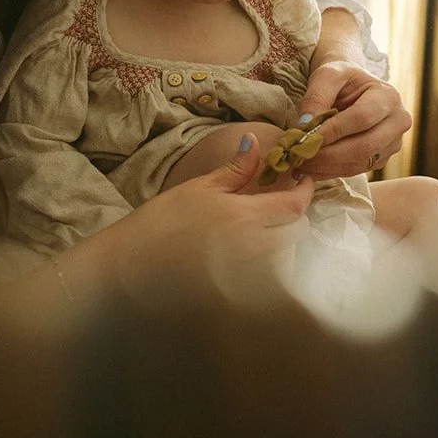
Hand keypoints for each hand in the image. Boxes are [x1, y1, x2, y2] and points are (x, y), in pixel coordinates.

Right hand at [131, 132, 313, 267]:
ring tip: (256, 228)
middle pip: (298, 232)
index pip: (295, 206)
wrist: (133, 266)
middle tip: (275, 203)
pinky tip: (243, 254)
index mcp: (245, 217)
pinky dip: (267, 263)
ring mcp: (251, 275)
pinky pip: (270, 277)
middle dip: (294, 215)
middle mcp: (255, 249)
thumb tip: (256, 142)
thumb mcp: (198, 188)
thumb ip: (234, 169)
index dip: (304, 191)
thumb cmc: (161, 222)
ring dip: (281, 239)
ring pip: (286, 255)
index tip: (300, 180)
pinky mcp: (242, 294)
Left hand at [293, 61, 412, 177]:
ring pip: (360, 163)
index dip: (333, 131)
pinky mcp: (382, 159)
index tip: (304, 139)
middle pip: (364, 146)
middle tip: (298, 156)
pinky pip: (355, 170)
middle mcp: (398, 122)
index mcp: (388, 96)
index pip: (361, 118)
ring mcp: (393, 143)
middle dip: (328, 155)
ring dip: (326, 167)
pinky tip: (309, 169)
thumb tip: (305, 126)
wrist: (354, 88)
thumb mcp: (327, 76)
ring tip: (299, 164)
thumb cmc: (341, 78)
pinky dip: (330, 172)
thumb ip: (315, 98)